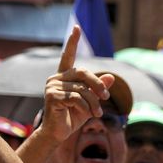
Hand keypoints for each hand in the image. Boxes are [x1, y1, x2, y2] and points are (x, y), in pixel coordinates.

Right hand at [37, 26, 113, 143]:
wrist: (57, 134)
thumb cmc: (72, 117)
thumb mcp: (90, 102)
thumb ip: (98, 89)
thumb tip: (110, 77)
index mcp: (63, 77)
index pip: (68, 56)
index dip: (73, 42)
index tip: (77, 28)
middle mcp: (55, 78)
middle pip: (83, 72)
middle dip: (97, 85)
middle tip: (106, 97)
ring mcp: (52, 86)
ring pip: (82, 88)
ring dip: (95, 102)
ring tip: (98, 113)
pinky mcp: (52, 96)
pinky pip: (77, 97)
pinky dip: (88, 107)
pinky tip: (90, 114)